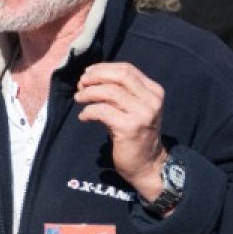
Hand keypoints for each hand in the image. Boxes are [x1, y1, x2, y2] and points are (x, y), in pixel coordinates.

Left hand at [74, 63, 167, 202]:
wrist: (147, 164)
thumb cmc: (135, 135)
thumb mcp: (133, 109)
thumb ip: (118, 92)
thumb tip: (88, 78)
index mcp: (154, 92)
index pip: (127, 69)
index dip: (103, 68)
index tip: (88, 74)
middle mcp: (152, 101)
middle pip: (121, 76)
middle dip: (96, 76)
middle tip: (81, 84)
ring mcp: (142, 114)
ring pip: (110, 92)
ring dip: (89, 93)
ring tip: (79, 98)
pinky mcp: (130, 128)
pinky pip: (102, 111)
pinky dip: (88, 111)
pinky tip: (83, 117)